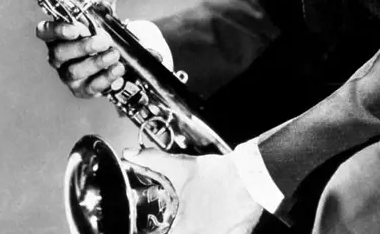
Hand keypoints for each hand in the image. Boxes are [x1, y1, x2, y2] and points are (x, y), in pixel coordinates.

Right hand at [36, 0, 172, 98]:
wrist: (113, 56)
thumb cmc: (99, 34)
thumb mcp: (101, 16)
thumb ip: (103, 2)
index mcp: (58, 34)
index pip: (45, 31)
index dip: (55, 30)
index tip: (74, 28)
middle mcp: (58, 56)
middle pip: (59, 53)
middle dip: (82, 47)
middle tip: (104, 40)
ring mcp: (68, 75)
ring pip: (74, 71)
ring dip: (96, 62)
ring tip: (114, 54)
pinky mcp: (82, 89)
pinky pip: (90, 87)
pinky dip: (105, 78)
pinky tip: (118, 69)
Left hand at [125, 148, 262, 233]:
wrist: (248, 176)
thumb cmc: (216, 175)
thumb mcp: (181, 166)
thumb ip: (153, 161)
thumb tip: (131, 154)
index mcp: (185, 229)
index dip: (160, 232)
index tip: (159, 226)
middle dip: (178, 229)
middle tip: (180, 220)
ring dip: (198, 228)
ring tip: (196, 219)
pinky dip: (218, 230)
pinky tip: (215, 221)